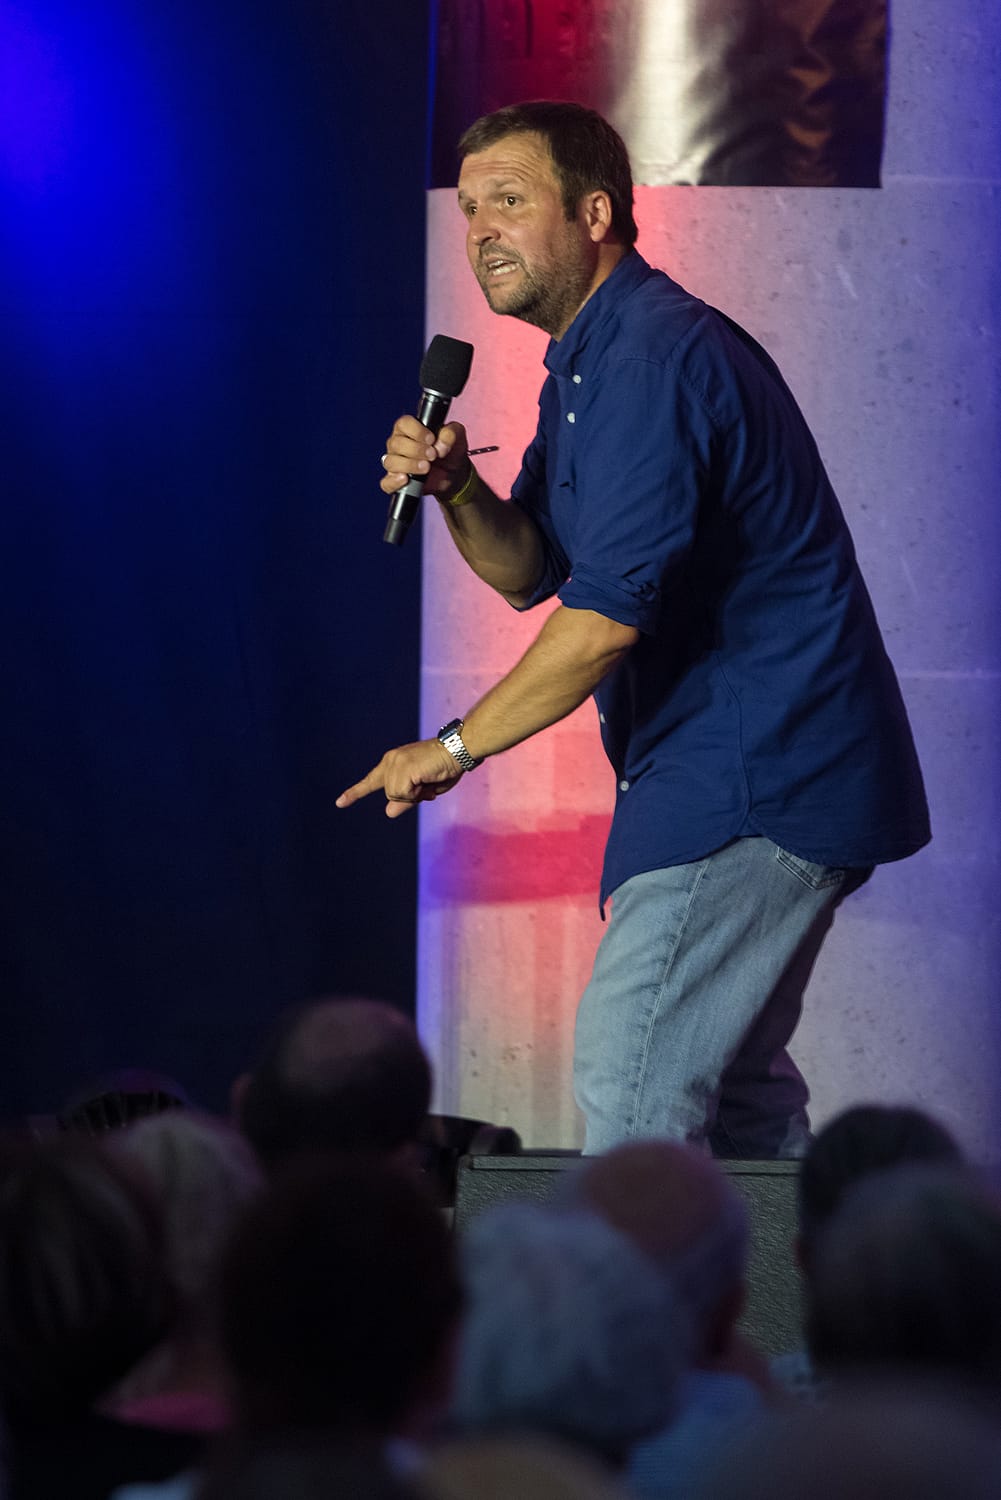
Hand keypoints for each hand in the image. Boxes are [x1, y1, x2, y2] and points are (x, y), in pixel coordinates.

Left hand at [335, 738, 463, 817]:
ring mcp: (395, 763)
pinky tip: (426, 779)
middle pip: (389, 794)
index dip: (355, 793)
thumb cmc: (446, 767)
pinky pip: (403, 794)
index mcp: (394, 762)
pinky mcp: (403, 768)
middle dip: (410, 797)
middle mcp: (391, 760)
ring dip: (415, 795)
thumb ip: (406, 800)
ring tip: (429, 779)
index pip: (371, 781)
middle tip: (428, 784)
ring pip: (395, 795)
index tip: (340, 803)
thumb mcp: (424, 789)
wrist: (459, 749)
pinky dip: (417, 793)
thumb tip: (388, 812)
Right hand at [380, 418, 469, 500]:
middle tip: (433, 455)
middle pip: (396, 443)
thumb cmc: (450, 450)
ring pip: (391, 461)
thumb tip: (441, 445)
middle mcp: (398, 444)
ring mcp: (395, 462)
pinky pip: (386, 482)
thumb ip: (451, 433)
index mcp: (409, 428)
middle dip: (416, 450)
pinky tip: (406, 479)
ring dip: (409, 465)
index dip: (416, 431)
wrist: (454, 473)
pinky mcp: (396, 480)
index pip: (403, 423)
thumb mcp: (457, 436)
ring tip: (426, 468)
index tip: (431, 439)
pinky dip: (394, 482)